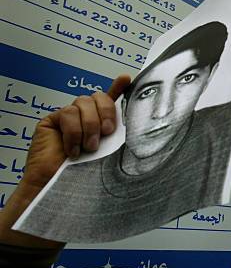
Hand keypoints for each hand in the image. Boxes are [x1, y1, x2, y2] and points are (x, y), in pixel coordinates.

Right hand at [0, 75, 130, 247]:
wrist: (57, 189)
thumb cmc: (85, 175)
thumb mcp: (109, 152)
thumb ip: (119, 137)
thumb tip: (140, 127)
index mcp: (102, 121)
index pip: (111, 98)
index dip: (119, 86)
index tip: (127, 78)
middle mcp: (85, 116)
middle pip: (98, 97)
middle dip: (106, 112)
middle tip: (107, 133)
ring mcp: (68, 116)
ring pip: (83, 103)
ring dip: (90, 125)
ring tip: (90, 147)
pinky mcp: (52, 120)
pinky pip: (67, 113)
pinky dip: (73, 131)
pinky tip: (73, 149)